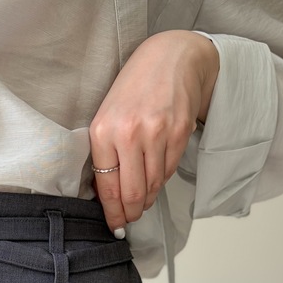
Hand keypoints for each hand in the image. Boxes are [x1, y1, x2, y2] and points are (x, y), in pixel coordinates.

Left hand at [89, 30, 219, 233]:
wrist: (171, 57)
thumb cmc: (134, 88)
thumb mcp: (107, 116)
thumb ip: (105, 154)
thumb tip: (107, 195)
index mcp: (103, 132)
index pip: (108, 188)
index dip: (113, 214)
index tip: (114, 226)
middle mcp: (129, 134)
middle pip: (132, 193)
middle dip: (131, 213)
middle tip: (129, 220)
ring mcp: (156, 133)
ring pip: (152, 185)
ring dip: (147, 199)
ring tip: (141, 201)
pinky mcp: (178, 133)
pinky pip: (169, 170)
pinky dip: (161, 180)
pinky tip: (155, 178)